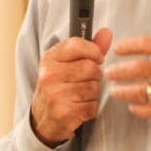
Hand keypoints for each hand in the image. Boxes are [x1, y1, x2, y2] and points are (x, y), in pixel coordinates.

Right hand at [30, 27, 112, 146]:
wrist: (43, 118)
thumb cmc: (58, 86)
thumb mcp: (67, 63)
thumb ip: (89, 48)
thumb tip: (107, 32)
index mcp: (49, 59)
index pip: (76, 45)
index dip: (93, 51)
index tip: (97, 57)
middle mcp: (49, 75)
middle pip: (90, 67)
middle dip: (95, 75)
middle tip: (86, 80)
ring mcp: (55, 95)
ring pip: (93, 88)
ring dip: (93, 93)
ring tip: (80, 94)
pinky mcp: (64, 112)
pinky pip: (92, 106)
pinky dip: (91, 107)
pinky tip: (79, 106)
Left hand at [104, 0, 150, 124]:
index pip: (148, 44)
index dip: (129, 45)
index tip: (118, 48)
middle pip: (139, 69)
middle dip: (119, 70)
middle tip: (108, 71)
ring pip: (144, 91)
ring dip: (125, 91)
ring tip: (115, 91)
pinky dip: (142, 109)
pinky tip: (134, 107)